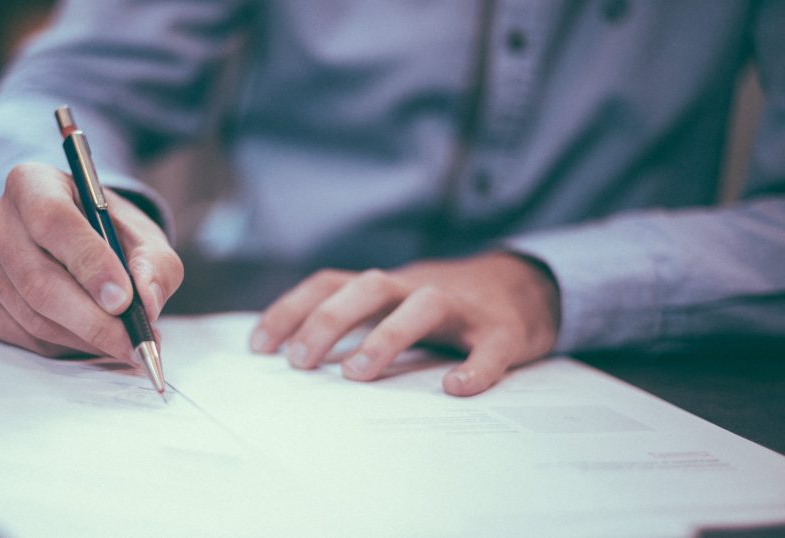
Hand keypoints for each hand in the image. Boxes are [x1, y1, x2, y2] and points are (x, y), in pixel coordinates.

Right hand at [0, 162, 182, 358]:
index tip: (124, 300)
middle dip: (92, 319)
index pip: (53, 221)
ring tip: (124, 343)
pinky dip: (64, 346)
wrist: (76, 242)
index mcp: (32, 183)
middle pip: (38, 279)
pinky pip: (22, 335)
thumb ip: (154, 264)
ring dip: (84, 338)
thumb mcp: (143, 237)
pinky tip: (92, 339)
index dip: (89, 263)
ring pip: (33, 315)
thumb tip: (147, 301)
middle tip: (133, 341)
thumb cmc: (109, 233)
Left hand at [249, 253, 559, 395]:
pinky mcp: (503, 331)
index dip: (291, 310)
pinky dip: (475, 366)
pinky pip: (490, 346)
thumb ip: (353, 324)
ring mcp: (462, 307)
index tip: (259, 347)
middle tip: (300, 362)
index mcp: (386, 287)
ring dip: (387, 335)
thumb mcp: (393, 306)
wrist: (526, 287)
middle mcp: (417, 287)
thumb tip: (292, 361)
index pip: (329, 284)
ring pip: (423, 305)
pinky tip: (456, 389)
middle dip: (329, 320)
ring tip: (357, 374)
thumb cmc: (442, 309)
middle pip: (369, 287)